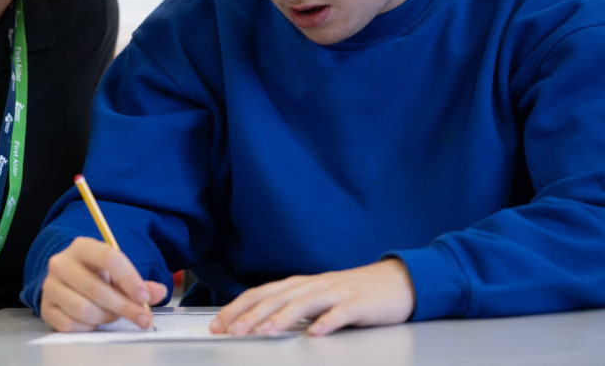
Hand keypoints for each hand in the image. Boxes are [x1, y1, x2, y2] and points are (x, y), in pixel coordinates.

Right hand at [39, 237, 168, 331]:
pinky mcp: (46, 308)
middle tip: (143, 318)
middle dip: (124, 306)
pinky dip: (89, 327)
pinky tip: (95, 320)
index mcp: (82, 247)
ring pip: (83, 309)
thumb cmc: (95, 275)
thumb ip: (139, 284)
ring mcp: (50, 286)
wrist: (68, 281)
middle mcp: (61, 263)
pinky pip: (70, 324)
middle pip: (96, 288)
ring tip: (115, 315)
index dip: (129, 279)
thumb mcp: (117, 273)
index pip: (108, 257)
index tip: (144, 297)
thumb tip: (158, 292)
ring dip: (106, 317)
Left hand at [210, 258, 415, 336]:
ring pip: (304, 303)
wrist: (396, 282)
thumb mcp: (316, 298)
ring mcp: (337, 293)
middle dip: (251, 315)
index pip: (261, 293)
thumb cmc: (352, 294)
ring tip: (264, 332)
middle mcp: (314, 285)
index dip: (238, 307)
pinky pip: (341, 313)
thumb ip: (291, 308)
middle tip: (231, 331)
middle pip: (277, 298)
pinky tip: (316, 332)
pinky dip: (327, 322)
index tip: (218, 324)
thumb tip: (258, 322)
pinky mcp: (360, 304)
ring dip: (282, 318)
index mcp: (300, 285)